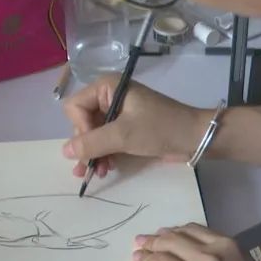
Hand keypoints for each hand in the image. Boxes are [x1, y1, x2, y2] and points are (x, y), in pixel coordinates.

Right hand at [62, 76, 206, 177]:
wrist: (195, 138)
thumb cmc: (160, 128)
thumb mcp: (123, 135)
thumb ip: (91, 143)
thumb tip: (65, 151)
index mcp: (108, 87)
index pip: (75, 107)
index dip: (80, 128)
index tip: (92, 145)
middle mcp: (110, 96)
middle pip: (82, 122)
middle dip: (86, 146)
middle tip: (90, 168)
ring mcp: (119, 113)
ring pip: (93, 134)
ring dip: (94, 154)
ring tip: (98, 173)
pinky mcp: (127, 128)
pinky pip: (106, 140)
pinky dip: (104, 154)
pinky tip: (106, 168)